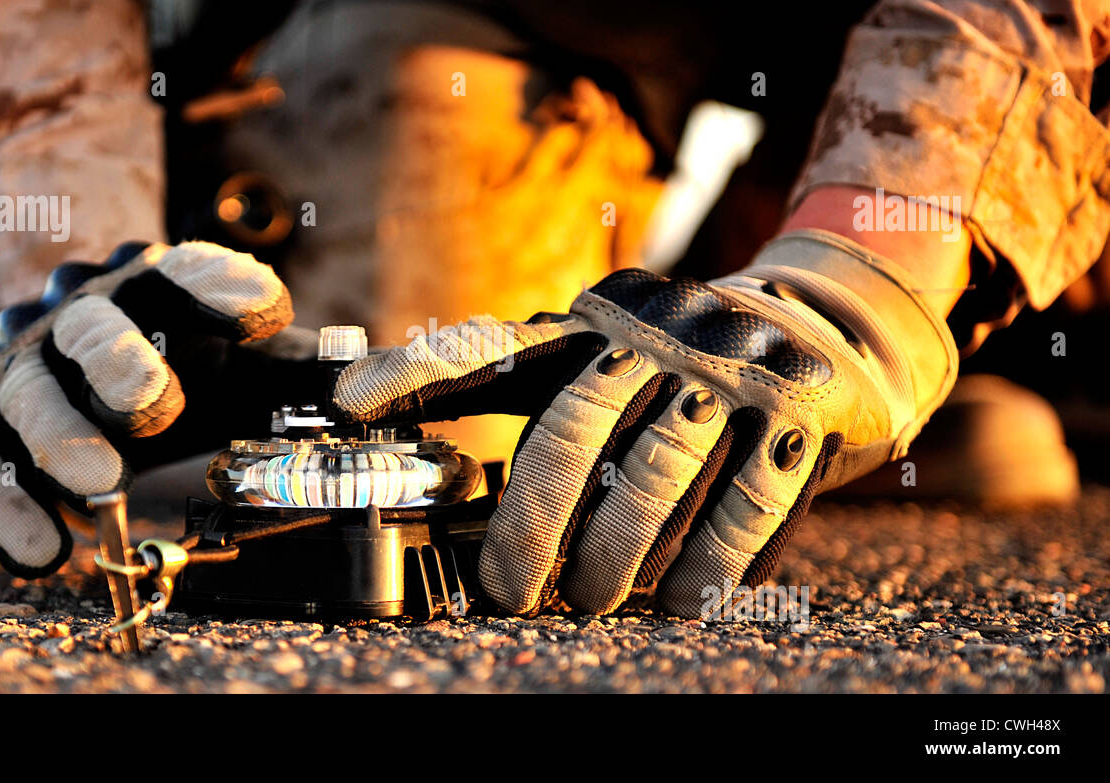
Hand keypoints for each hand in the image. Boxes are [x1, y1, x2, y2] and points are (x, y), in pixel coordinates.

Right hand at [0, 241, 313, 576]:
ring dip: (61, 437)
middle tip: (154, 402)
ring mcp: (25, 369)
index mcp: (155, 287)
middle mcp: (80, 316)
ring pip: (28, 393)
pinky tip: (46, 550)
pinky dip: (11, 510)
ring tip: (104, 485)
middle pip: (91, 326)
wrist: (75, 363)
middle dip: (121, 360)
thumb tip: (401, 383)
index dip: (221, 286)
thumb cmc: (187, 365)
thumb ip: (316, 375)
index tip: (266, 312)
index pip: (187, 272)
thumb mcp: (251, 365)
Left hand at [332, 229, 957, 615]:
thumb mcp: (616, 360)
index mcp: (596, 321)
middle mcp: (655, 333)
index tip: (345, 406)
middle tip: (513, 594)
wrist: (840, 329)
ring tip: (590, 604)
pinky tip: (678, 606)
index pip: (493, 345)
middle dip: (531, 526)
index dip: (416, 372)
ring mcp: (730, 367)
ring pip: (653, 476)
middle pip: (569, 433)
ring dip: (613, 556)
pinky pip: (744, 502)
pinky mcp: (801, 409)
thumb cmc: (692, 367)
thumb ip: (540, 394)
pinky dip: (705, 566)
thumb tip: (445, 465)